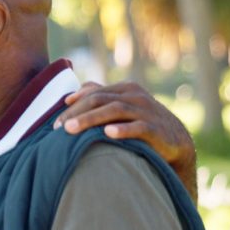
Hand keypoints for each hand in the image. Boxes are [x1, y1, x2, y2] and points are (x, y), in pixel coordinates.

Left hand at [54, 82, 197, 200]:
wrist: (175, 140)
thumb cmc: (140, 122)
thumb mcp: (121, 107)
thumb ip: (99, 97)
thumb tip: (70, 96)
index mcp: (124, 89)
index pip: (93, 93)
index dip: (73, 105)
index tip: (54, 120)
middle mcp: (135, 96)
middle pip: (99, 100)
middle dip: (76, 113)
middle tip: (57, 128)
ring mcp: (146, 110)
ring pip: (114, 111)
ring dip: (90, 120)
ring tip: (71, 130)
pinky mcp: (157, 128)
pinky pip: (138, 127)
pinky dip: (123, 129)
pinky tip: (108, 133)